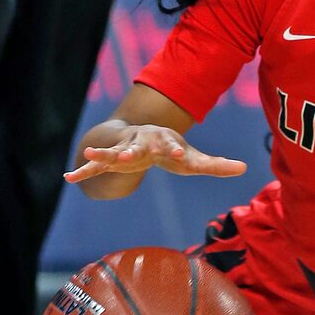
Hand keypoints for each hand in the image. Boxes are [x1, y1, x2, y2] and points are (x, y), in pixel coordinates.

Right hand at [65, 126, 246, 183]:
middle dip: (133, 149)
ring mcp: (123, 149)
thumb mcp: (193, 159)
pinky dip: (82, 171)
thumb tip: (245, 168)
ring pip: (111, 152)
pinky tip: (68, 178)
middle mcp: (142, 142)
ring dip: (101, 153)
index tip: (179, 155)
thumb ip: (216, 165)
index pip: (171, 145)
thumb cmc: (171, 151)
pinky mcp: (109, 160)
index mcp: (164, 141)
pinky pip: (94, 167)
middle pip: (138, 145)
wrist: (145, 136)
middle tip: (128, 154)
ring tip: (88, 153)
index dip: (176, 150)